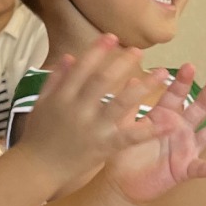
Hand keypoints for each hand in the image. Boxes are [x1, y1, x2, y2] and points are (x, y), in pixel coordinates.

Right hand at [12, 37, 161, 188]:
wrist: (37, 168)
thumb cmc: (37, 135)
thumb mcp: (41, 104)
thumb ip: (55, 80)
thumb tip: (70, 57)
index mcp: (61, 97)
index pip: (82, 69)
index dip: (97, 51)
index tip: (112, 37)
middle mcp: (77, 110)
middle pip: (103, 81)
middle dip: (122, 63)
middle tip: (139, 50)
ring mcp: (92, 128)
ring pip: (121, 104)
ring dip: (144, 88)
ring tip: (162, 74)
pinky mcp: (104, 146)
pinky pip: (130, 136)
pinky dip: (149, 130)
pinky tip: (168, 122)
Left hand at [103, 65, 205, 203]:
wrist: (120, 182)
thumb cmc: (123, 151)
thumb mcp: (123, 127)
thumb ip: (128, 107)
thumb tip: (132, 80)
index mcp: (165, 115)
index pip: (176, 94)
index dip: (182, 81)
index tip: (189, 66)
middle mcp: (181, 128)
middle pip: (201, 107)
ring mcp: (187, 148)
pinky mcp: (185, 169)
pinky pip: (201, 169)